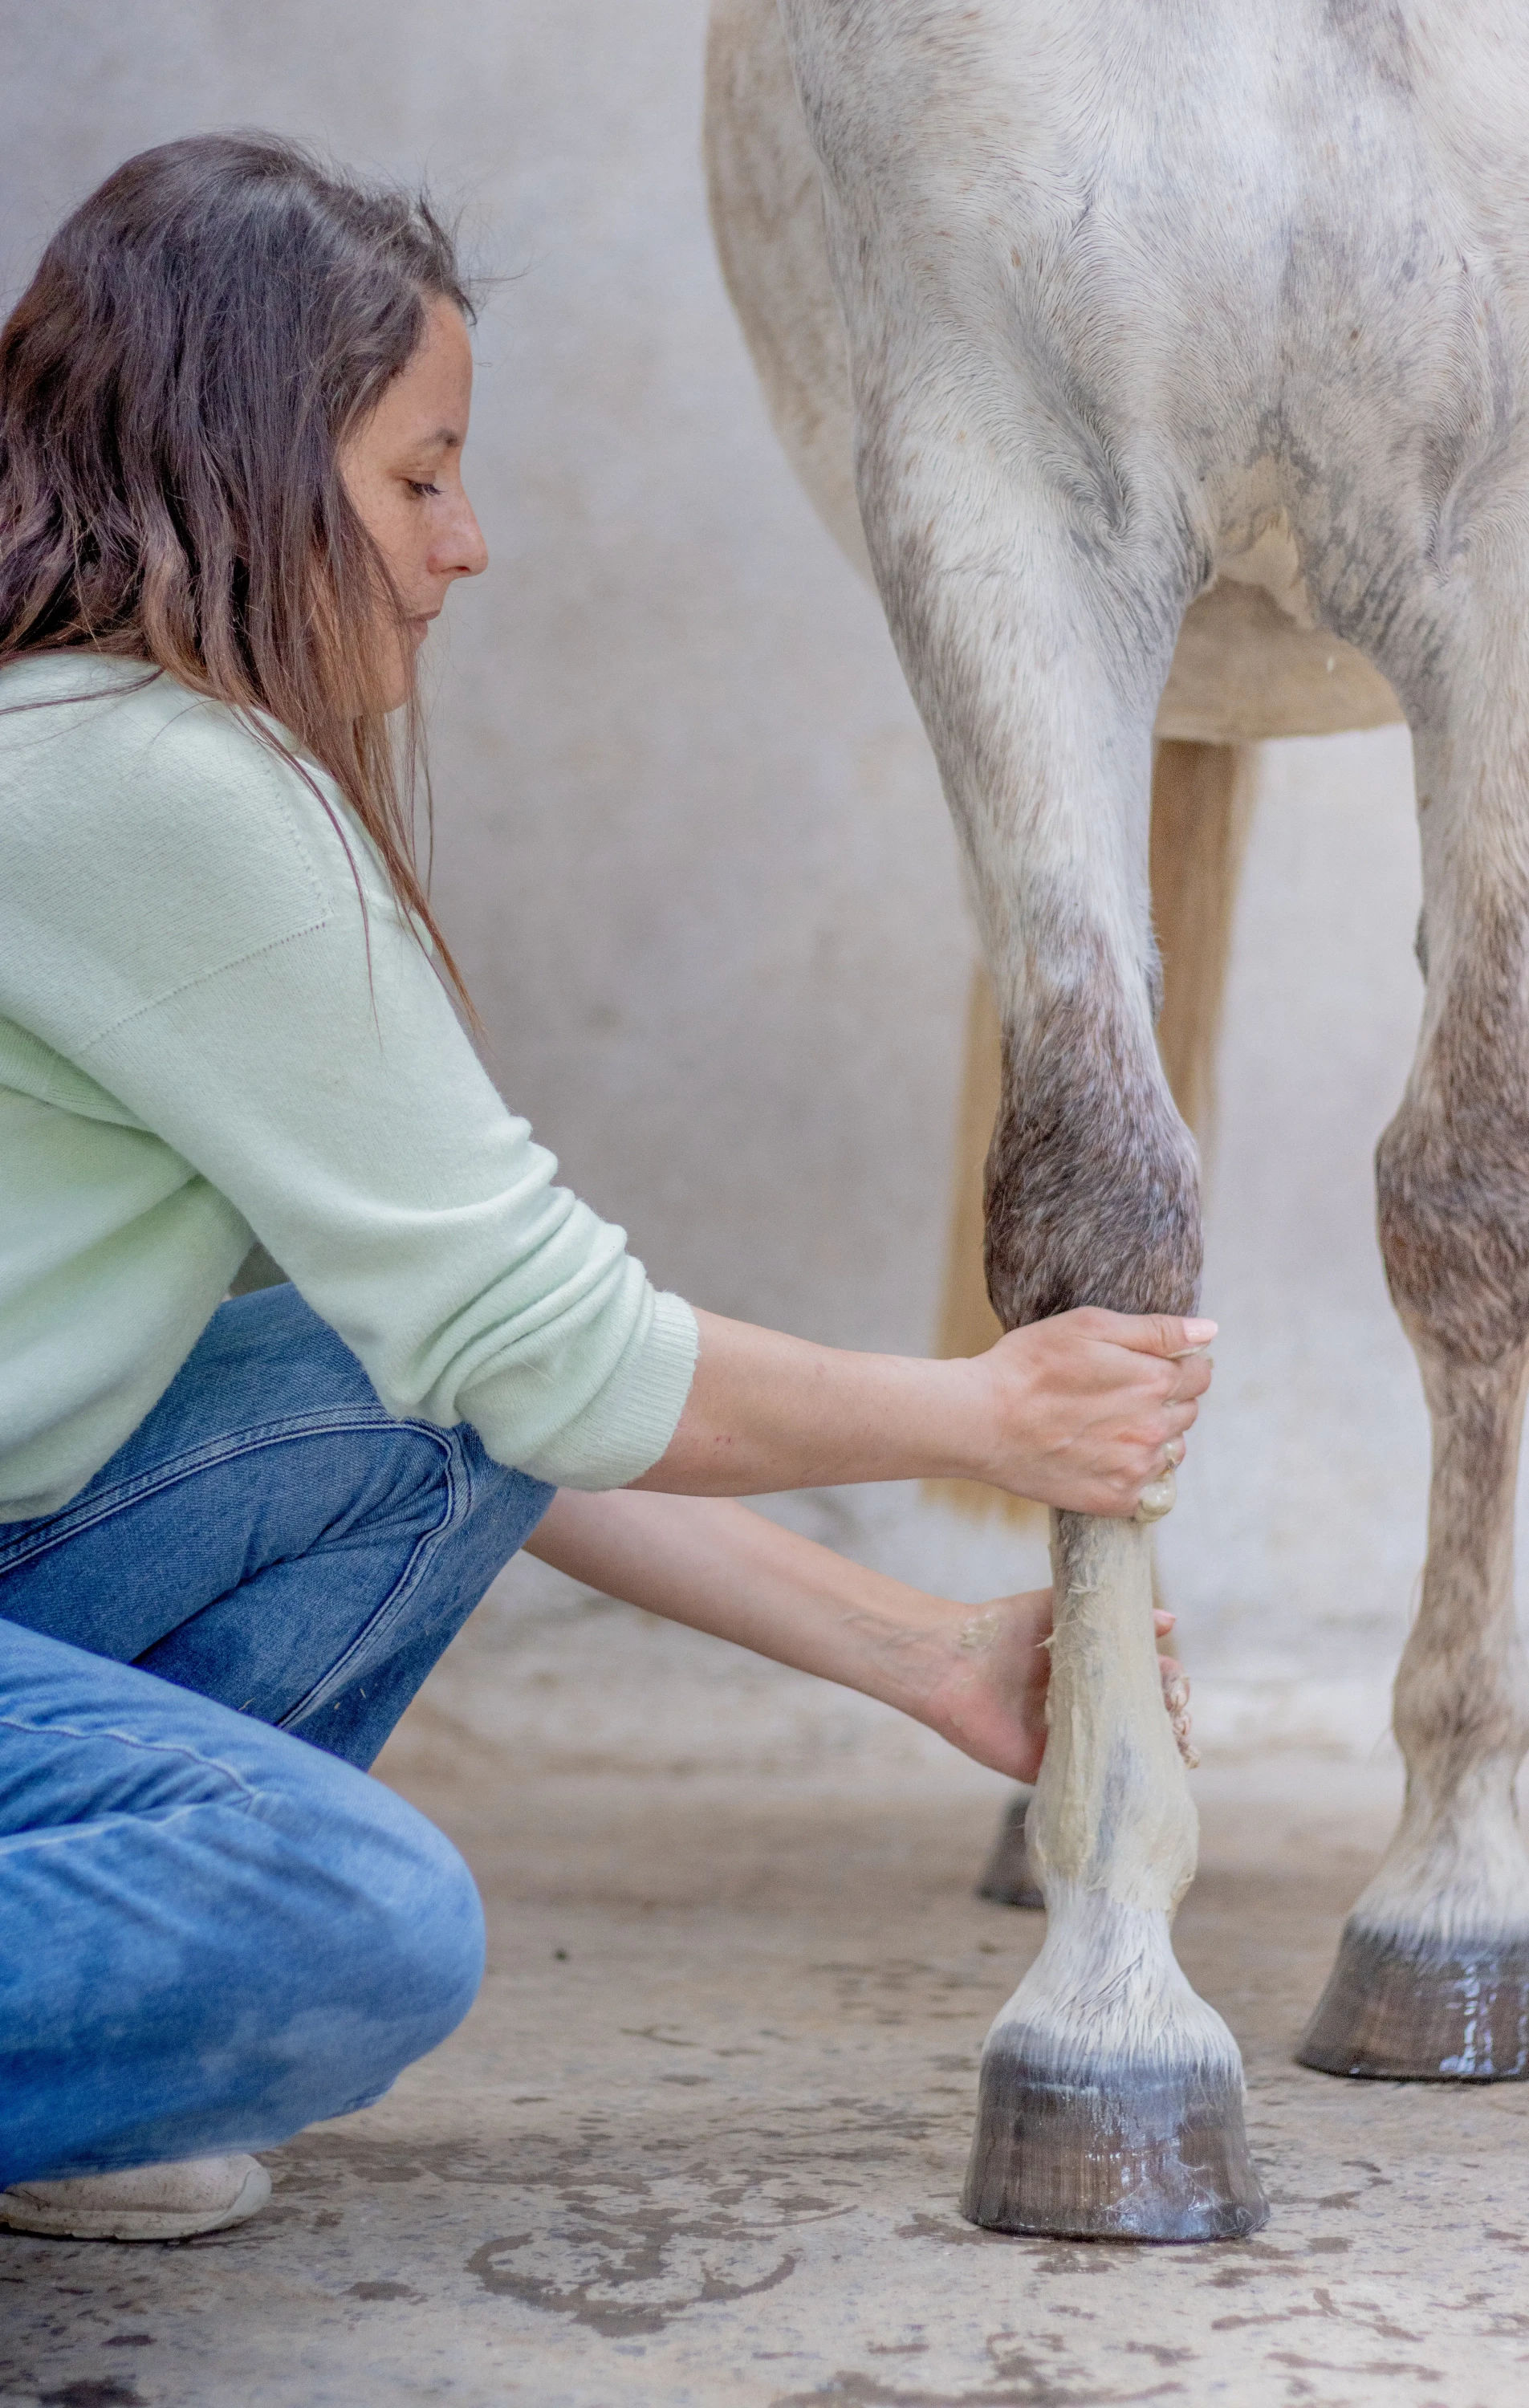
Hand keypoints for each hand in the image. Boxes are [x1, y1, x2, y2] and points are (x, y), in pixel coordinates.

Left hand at [919, 1589, 1192, 1782]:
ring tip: (1177, 1747)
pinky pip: (1091, 1783)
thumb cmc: (1003, 1628)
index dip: (1169, 1684)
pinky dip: (1121, 1785)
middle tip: (1177, 1715)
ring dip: (1160, 1752)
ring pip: (1127, 1753)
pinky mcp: (1048, 1770)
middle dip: (1173, 1719)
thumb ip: (1111, 1614)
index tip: (1176, 1685)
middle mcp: (1085, 1706)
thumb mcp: (1060, 1610)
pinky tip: (1146, 1780)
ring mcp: (1070, 1739)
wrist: (954, 1662)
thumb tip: (1170, 1620)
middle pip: (1145, 1718)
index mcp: (1090, 1668)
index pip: (1145, 1679)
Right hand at [973, 1308, 1215, 1513]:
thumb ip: (1156, 1330)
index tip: (1147, 1366)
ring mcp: (1135, 1469)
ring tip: (1105, 1426)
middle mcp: (1153, 1429)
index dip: (1179, 1366)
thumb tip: (1209, 1332)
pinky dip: (1132, 1475)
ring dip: (1151, 1439)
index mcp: (1154, 1381)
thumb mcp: (1089, 1326)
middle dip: (1163, 1400)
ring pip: (1170, 1452)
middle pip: (1186, 1413)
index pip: (1199, 1375)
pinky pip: (1147, 1490)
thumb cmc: (1029, 1365)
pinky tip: (1099, 1457)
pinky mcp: (1114, 1500)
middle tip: (1116, 1394)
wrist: (980, 1421)